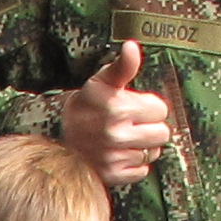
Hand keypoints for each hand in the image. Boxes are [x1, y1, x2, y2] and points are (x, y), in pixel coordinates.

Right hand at [59, 41, 169, 189]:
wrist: (58, 136)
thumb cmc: (86, 105)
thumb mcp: (101, 81)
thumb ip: (122, 66)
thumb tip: (131, 46)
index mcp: (117, 108)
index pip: (161, 110)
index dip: (149, 106)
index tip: (132, 107)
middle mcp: (116, 135)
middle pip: (162, 133)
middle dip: (151, 127)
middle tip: (132, 124)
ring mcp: (114, 157)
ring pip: (153, 153)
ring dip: (144, 146)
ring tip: (125, 139)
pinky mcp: (112, 175)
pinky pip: (142, 171)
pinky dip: (134, 164)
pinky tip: (120, 154)